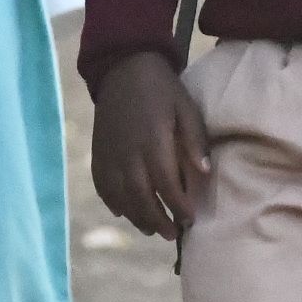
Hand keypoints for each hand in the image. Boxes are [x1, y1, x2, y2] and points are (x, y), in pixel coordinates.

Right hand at [90, 56, 211, 241]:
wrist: (123, 67)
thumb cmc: (162, 89)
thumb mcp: (186, 108)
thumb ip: (194, 141)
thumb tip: (204, 172)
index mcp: (152, 140)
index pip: (166, 184)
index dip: (178, 205)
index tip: (190, 219)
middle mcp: (127, 152)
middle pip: (140, 196)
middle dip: (157, 220)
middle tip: (172, 234)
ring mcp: (109, 153)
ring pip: (119, 196)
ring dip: (135, 216)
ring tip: (151, 229)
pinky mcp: (97, 152)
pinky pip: (102, 185)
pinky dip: (112, 202)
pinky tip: (124, 212)